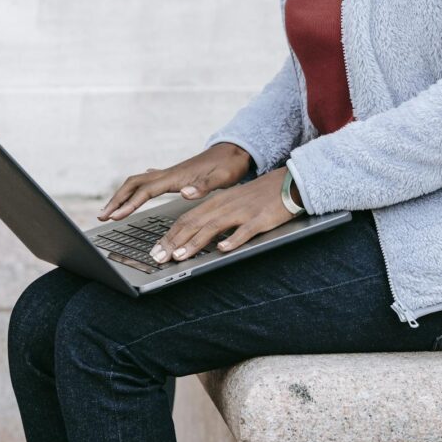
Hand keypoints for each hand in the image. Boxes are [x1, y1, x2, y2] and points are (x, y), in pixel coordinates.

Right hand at [97, 142, 252, 221]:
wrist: (235, 150)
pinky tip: (136, 194)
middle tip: (102, 215)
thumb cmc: (228, 166)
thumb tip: (184, 193)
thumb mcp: (221, 178)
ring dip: (122, 195)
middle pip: (134, 184)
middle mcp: (169, 173)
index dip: (129, 204)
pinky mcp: (174, 175)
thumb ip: (202, 186)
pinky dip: (136, 190)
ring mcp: (170, 173)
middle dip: (117, 199)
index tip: (115, 216)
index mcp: (175, 177)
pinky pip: (148, 182)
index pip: (145, 190)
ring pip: (138, 182)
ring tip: (111, 210)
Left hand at [146, 166, 299, 263]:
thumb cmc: (257, 196)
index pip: (186, 219)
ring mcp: (242, 212)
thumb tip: (192, 232)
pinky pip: (244, 231)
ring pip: (213, 227)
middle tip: (158, 258)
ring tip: (180, 256)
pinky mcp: (259, 219)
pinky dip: (232, 239)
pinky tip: (222, 249)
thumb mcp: (231, 202)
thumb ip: (212, 215)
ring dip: (194, 243)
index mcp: (216, 202)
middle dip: (174, 242)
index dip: (169, 235)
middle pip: (194, 223)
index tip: (155, 250)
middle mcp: (225, 206)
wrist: (286, 183)